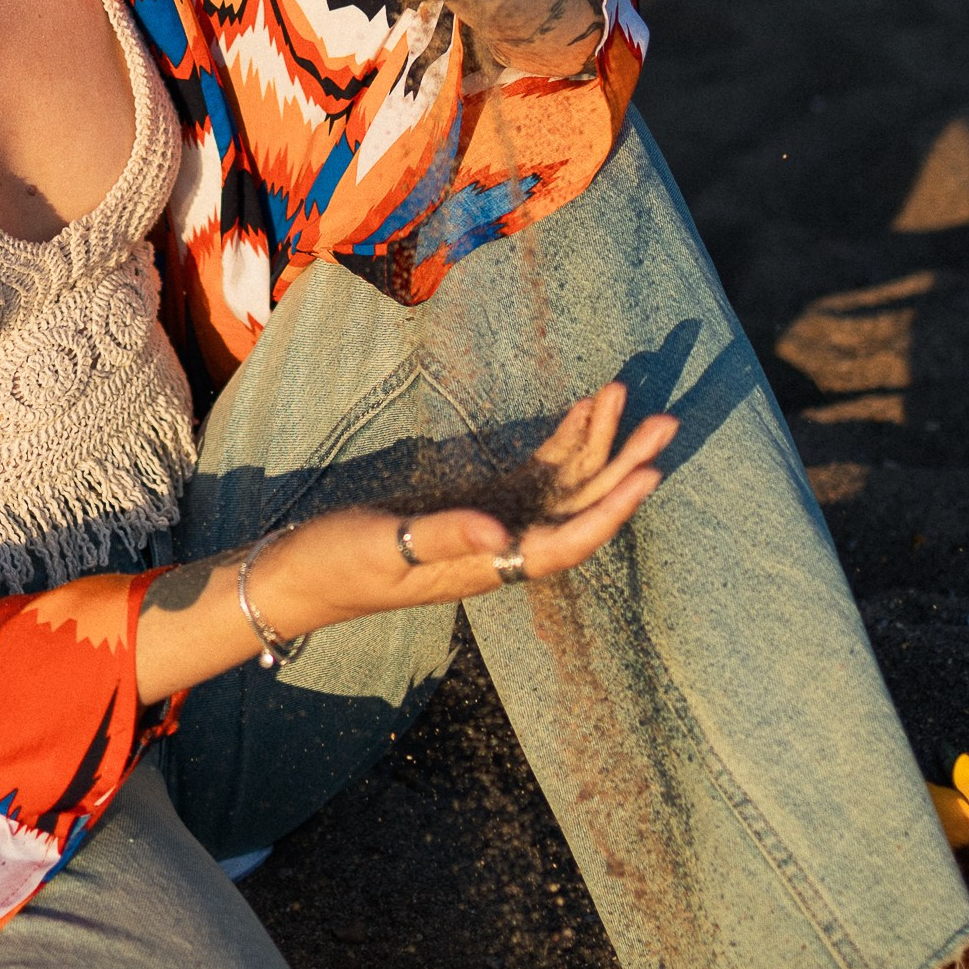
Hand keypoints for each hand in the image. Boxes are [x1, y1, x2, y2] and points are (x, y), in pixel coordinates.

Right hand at [247, 383, 675, 637]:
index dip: (611, 510)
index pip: (566, 542)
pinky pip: (533, 473)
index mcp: (488, 567)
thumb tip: (502, 535)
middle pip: (579, 508)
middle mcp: (502, 549)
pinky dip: (559, 442)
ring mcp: (492, 524)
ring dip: (597, 444)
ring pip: (562, 486)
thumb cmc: (340, 564)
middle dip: (624, 466)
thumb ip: (444, 536)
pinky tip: (583, 410)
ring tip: (626, 396)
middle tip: (665, 422)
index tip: (649, 474)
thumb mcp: (384, 547)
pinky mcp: (476, 504)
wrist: (302, 571)